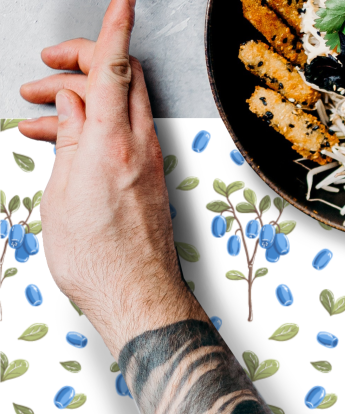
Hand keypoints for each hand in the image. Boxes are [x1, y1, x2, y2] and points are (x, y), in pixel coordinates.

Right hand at [19, 0, 203, 356]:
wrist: (137, 297)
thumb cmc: (101, 261)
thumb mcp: (63, 194)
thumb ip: (69, 142)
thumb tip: (73, 106)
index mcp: (113, 146)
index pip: (117, 69)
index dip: (115, 29)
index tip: (123, 1)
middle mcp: (140, 149)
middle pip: (123, 79)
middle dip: (83, 62)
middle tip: (48, 71)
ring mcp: (150, 163)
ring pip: (122, 106)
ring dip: (82, 99)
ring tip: (38, 115)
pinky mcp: (150, 178)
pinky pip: (125, 135)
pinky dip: (96, 127)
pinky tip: (64, 141)